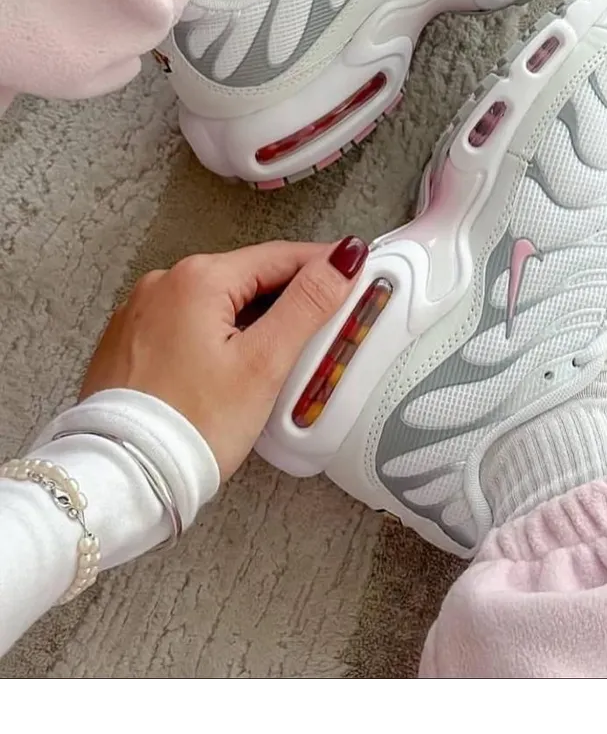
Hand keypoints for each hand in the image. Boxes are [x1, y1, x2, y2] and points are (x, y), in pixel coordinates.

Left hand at [79, 237, 367, 478]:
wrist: (124, 477)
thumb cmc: (193, 424)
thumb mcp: (264, 362)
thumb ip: (307, 304)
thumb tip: (342, 258)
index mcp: (198, 278)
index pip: (279, 256)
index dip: (323, 265)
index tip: (356, 271)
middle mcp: (162, 284)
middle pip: (247, 278)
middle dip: (289, 295)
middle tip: (330, 319)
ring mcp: (140, 313)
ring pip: (217, 303)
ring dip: (254, 318)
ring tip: (288, 350)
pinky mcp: (129, 343)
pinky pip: (187, 325)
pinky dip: (218, 336)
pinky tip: (235, 366)